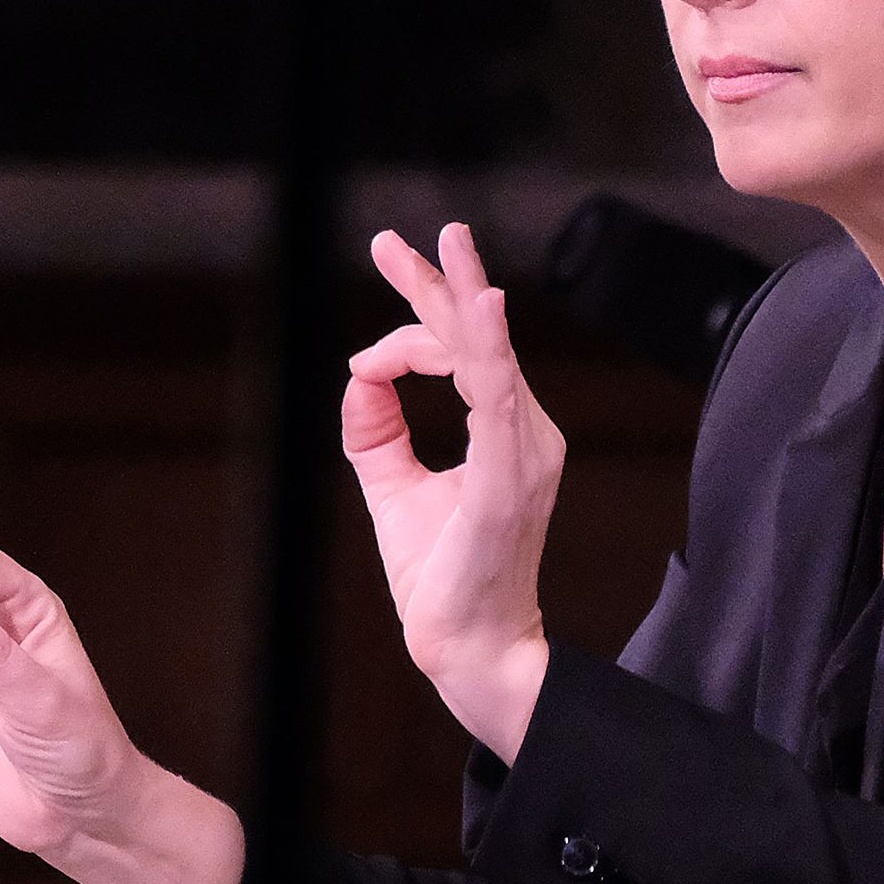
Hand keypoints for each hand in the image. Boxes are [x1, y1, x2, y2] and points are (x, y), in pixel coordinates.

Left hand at [343, 222, 560, 760]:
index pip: (463, 352)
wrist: (466, 647)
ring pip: (486, 356)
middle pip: (477, 340)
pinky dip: (490, 351)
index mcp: (504, 431)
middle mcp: (526, 432)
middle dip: (441, 281)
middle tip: (409, 236)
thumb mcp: (394, 486)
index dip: (420, 311)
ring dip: (464, 298)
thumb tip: (357, 373)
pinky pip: (499, 400)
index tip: (371, 308)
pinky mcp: (508, 477)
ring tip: (449, 246)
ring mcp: (524, 452)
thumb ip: (377, 429)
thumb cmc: (442, 574)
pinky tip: (482, 309)